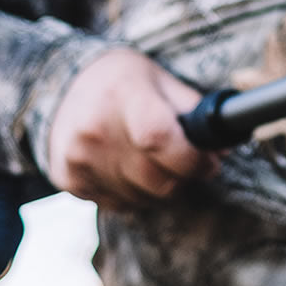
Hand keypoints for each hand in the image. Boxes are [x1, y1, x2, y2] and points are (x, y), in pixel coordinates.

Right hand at [46, 48, 221, 208]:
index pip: (159, 138)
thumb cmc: (123, 83)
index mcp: (123, 94)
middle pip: (157, 180)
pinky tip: (130, 169)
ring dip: (160, 189)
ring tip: (156, 162)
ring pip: (142, 199)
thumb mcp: (160, 80)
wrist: (63, 87)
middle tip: (188, 163)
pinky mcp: (70, 180)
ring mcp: (79, 158)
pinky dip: (134, 194)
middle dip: (184, 177)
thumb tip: (222, 147)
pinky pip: (119, 205)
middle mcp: (95, 129)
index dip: (193, 159)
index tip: (209, 162)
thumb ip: (193, 111)